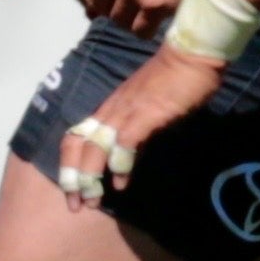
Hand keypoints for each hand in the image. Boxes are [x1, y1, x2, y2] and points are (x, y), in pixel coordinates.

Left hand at [55, 44, 219, 207]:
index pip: (76, 137)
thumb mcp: (147, 109)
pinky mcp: (145, 115)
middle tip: (76, 206)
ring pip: (94, 147)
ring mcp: (126, 112)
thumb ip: (136, 133)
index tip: (73, 191)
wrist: (190, 55)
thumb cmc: (173, 78)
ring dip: (90, 178)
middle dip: (72, 179)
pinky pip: (124, 143)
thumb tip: (126, 160)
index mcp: (109, 109)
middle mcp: (111, 111)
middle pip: (77, 146)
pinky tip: (121, 184)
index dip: (69, 166)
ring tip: (93, 202)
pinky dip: (119, 165)